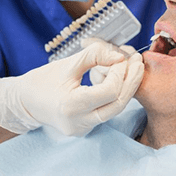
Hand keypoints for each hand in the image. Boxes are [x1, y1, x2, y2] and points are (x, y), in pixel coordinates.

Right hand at [0, 42, 143, 135]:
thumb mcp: (68, 63)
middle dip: (132, 81)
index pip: (109, 92)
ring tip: (134, 67)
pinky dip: (118, 93)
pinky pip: (109, 109)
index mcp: (71, 106)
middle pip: (118, 104)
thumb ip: (95, 56)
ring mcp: (84, 127)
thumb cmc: (44, 80)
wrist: (27, 101)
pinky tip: (122, 78)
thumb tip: (120, 57)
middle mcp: (80, 122)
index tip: (121, 57)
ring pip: (116, 108)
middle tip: (139, 61)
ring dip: (128, 87)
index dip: (119, 72)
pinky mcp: (88, 126)